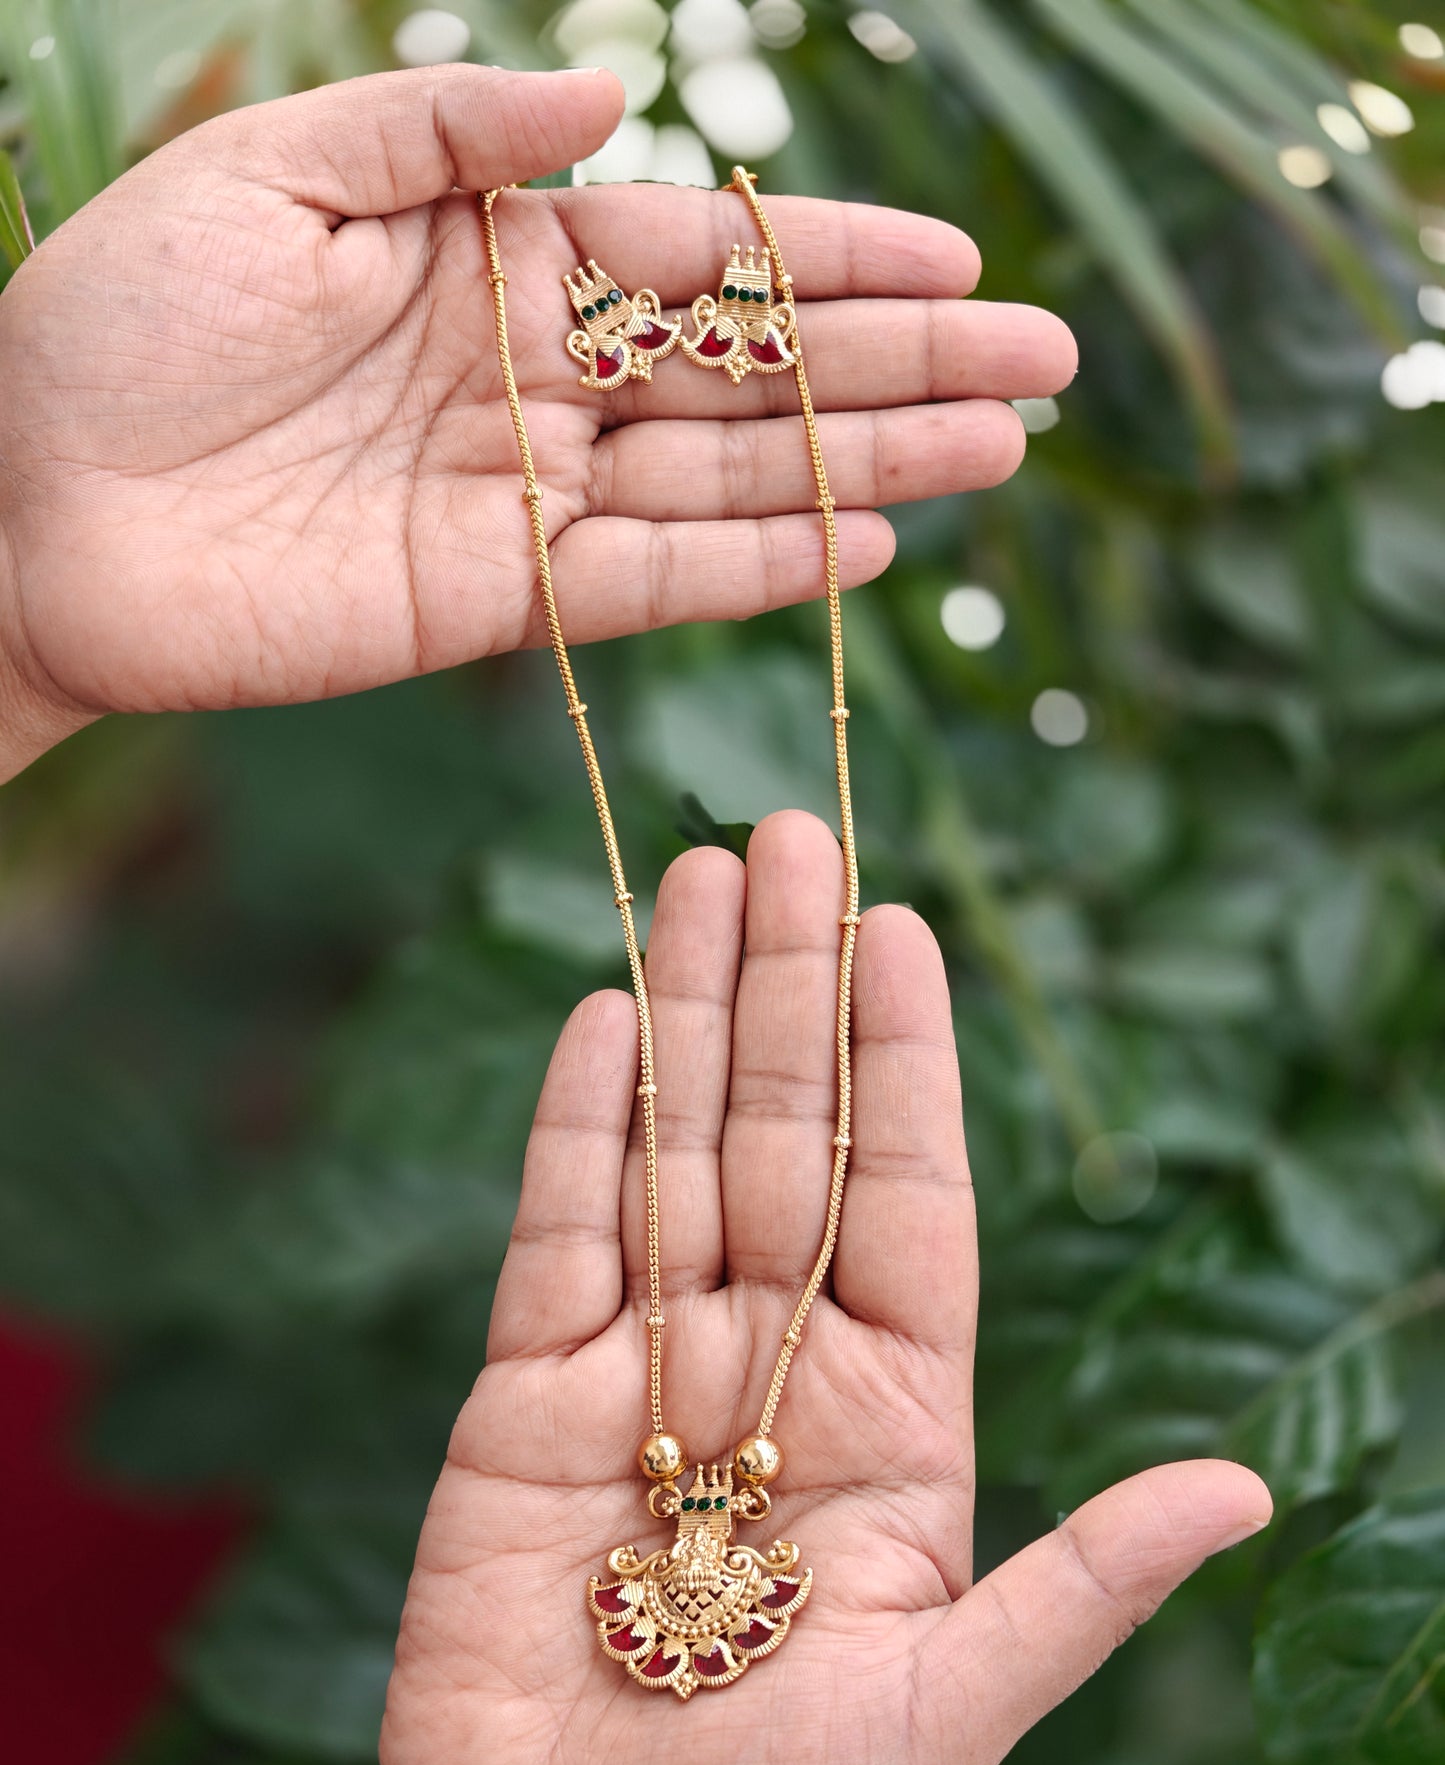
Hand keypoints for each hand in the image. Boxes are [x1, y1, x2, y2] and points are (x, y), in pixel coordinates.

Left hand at [0, 64, 1076, 778]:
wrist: (19, 502)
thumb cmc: (113, 322)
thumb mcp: (274, 169)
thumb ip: (450, 129)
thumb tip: (616, 102)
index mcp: (488, 259)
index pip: (701, 256)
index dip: (835, 258)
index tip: (965, 260)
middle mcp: (529, 378)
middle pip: (750, 371)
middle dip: (901, 364)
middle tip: (1045, 367)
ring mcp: (520, 496)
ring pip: (728, 478)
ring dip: (867, 464)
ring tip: (1001, 454)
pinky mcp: (490, 602)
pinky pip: (649, 580)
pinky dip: (755, 566)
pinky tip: (862, 542)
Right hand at [319, 811, 1271, 1764]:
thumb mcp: (950, 1706)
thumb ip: (1081, 1582)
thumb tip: (1241, 1488)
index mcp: (895, 1417)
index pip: (908, 1194)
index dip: (904, 1055)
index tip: (902, 922)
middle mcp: (774, 1359)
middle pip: (787, 1136)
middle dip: (791, 983)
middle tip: (788, 830)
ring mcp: (645, 1359)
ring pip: (676, 1148)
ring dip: (690, 1009)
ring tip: (701, 875)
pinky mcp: (524, 1384)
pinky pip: (559, 1224)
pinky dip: (579, 1117)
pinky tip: (607, 1013)